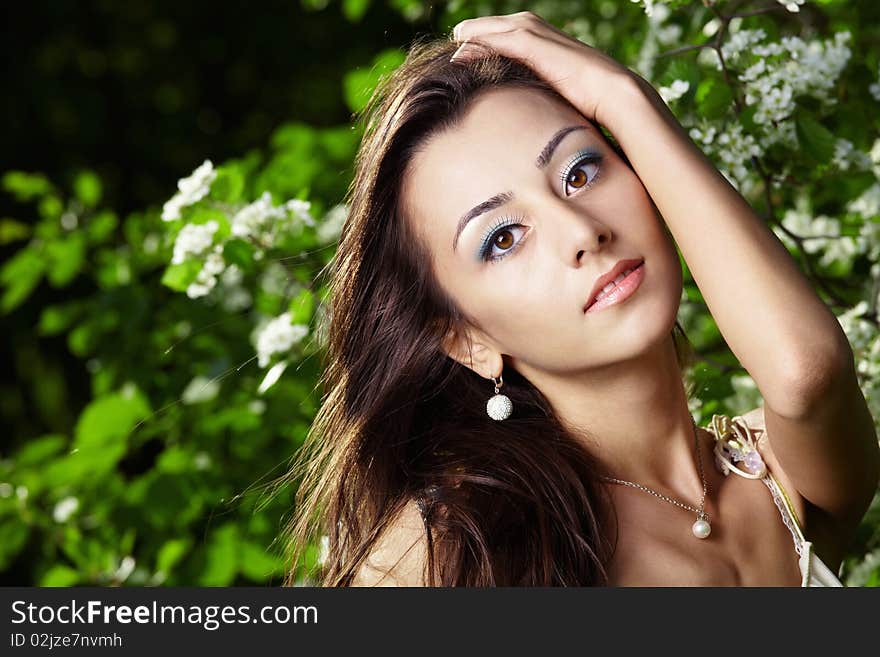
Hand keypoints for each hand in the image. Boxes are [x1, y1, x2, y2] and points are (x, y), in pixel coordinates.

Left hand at [451, 11, 645, 129]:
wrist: (611, 93)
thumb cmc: (585, 99)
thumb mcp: (548, 91)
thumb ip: (529, 88)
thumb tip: (511, 104)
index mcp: (536, 36)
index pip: (496, 34)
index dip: (477, 47)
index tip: (458, 65)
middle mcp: (532, 28)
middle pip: (487, 27)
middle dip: (467, 39)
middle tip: (447, 59)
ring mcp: (531, 32)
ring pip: (488, 29)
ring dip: (466, 40)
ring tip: (448, 57)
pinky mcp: (531, 42)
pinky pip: (495, 40)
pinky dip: (475, 45)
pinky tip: (458, 56)